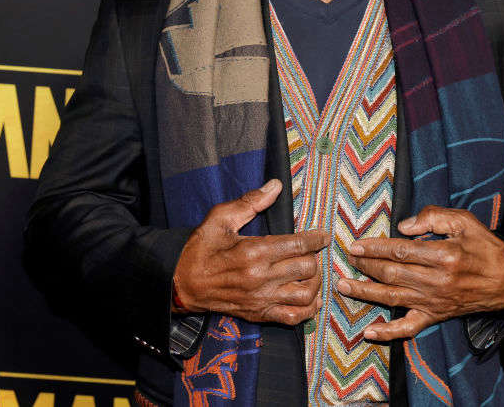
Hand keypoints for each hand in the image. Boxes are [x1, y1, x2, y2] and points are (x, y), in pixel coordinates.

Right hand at [172, 179, 330, 325]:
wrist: (180, 284)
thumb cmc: (200, 249)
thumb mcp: (220, 218)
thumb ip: (250, 202)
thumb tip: (275, 185)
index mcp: (254, 251)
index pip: (299, 245)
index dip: (317, 238)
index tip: (323, 235)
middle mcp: (261, 278)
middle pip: (307, 268)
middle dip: (315, 257)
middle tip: (312, 250)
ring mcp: (261, 300)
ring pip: (306, 294)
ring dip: (315, 282)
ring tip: (311, 272)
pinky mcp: (259, 314)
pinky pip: (293, 318)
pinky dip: (308, 309)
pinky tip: (310, 297)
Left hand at [337, 205, 503, 339]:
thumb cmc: (485, 247)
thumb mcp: (465, 221)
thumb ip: (434, 217)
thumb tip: (403, 225)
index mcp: (443, 255)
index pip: (400, 250)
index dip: (375, 247)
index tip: (357, 244)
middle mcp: (436, 281)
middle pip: (391, 273)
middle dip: (365, 266)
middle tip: (348, 258)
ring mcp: (434, 302)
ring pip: (392, 298)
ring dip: (364, 292)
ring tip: (342, 286)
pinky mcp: (435, 316)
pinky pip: (409, 328)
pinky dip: (388, 332)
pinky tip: (368, 331)